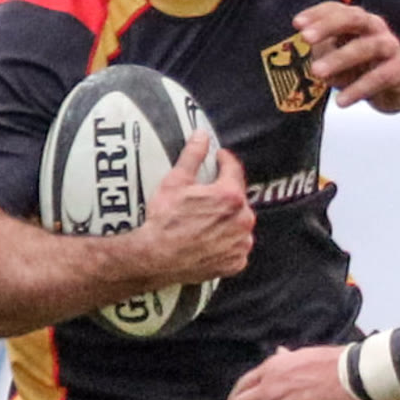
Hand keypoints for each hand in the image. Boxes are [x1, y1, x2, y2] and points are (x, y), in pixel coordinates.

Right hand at [140, 134, 254, 283]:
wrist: (156, 257)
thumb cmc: (165, 220)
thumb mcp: (176, 182)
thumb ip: (193, 156)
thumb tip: (201, 136)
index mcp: (231, 196)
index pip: (234, 169)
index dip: (224, 161)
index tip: (219, 158)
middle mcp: (243, 220)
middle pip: (238, 198)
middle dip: (224, 193)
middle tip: (205, 196)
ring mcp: (241, 243)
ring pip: (239, 223)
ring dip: (228, 219)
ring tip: (205, 220)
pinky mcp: (236, 262)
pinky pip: (236, 247)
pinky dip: (227, 242)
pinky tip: (210, 239)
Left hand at [296, 0, 399, 110]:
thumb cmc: (362, 68)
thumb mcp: (336, 60)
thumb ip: (323, 55)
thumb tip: (312, 60)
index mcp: (359, 20)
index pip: (337, 10)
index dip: (317, 14)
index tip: (297, 24)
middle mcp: (376, 29)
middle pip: (354, 19)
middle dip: (328, 26)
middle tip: (305, 38)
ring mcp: (390, 48)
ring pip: (367, 47)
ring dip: (339, 58)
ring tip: (316, 72)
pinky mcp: (399, 71)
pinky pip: (379, 77)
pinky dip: (358, 89)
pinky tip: (340, 101)